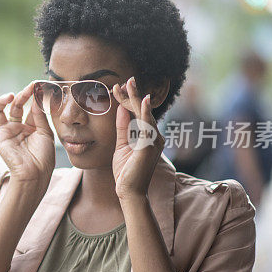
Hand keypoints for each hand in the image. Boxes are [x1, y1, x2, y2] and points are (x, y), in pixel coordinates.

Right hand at [0, 81, 54, 186]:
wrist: (36, 174)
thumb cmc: (43, 157)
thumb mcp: (46, 133)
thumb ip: (40, 115)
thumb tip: (36, 97)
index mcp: (30, 125)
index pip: (29, 106)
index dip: (32, 95)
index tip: (37, 85)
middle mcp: (17, 127)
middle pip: (15, 106)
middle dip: (21, 96)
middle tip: (29, 88)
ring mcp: (6, 133)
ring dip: (2, 101)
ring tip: (10, 96)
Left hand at [111, 77, 164, 199]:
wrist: (129, 192)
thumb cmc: (126, 171)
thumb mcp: (121, 145)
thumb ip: (123, 128)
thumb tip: (120, 108)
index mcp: (147, 136)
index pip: (137, 113)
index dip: (127, 100)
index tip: (117, 87)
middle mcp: (154, 136)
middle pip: (142, 111)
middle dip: (133, 95)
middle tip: (127, 79)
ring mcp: (153, 141)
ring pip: (145, 115)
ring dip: (136, 99)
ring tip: (129, 84)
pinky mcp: (149, 147)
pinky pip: (147, 127)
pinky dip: (145, 113)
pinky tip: (142, 101)